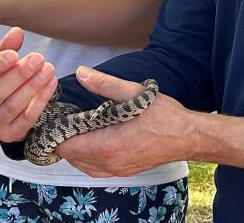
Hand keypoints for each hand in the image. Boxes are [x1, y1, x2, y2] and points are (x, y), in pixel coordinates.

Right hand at [0, 27, 57, 141]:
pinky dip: (41, 100)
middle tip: (38, 58)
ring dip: (33, 86)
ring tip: (48, 68)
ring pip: (13, 106)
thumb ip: (4, 47)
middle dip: (20, 74)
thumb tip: (17, 32)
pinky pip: (27, 119)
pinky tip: (51, 83)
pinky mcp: (8, 135)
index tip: (13, 54)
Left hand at [56, 68, 194, 177]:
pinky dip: (86, 157)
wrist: (188, 137)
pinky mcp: (123, 171)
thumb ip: (105, 84)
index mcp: (108, 145)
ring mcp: (116, 170)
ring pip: (81, 165)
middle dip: (63, 139)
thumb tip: (81, 73)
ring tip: (75, 128)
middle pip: (71, 157)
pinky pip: (94, 169)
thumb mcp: (134, 93)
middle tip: (64, 119)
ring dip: (74, 149)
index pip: (67, 147)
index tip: (56, 117)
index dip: (57, 133)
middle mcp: (109, 163)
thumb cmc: (163, 115)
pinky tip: (91, 140)